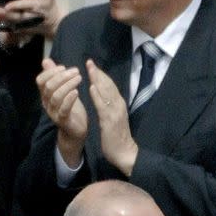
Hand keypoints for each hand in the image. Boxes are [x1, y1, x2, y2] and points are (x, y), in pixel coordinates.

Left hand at [0, 0, 63, 45]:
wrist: (54, 24)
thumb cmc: (50, 6)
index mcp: (37, 6)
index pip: (25, 6)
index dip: (16, 6)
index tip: (7, 6)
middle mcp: (30, 16)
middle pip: (16, 15)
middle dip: (5, 14)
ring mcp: (26, 23)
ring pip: (12, 21)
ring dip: (0, 18)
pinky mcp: (22, 28)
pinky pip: (10, 26)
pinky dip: (1, 24)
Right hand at [36, 58, 87, 166]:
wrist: (75, 130)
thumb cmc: (70, 107)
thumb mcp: (62, 89)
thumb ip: (54, 76)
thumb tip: (46, 60)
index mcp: (45, 95)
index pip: (40, 80)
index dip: (50, 72)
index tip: (63, 67)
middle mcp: (46, 103)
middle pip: (49, 86)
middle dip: (62, 76)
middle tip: (76, 71)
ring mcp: (53, 112)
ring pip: (56, 96)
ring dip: (68, 85)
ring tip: (79, 78)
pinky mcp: (63, 120)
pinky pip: (64, 109)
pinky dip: (69, 99)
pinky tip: (77, 92)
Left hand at [86, 59, 137, 176]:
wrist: (125, 153)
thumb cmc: (117, 136)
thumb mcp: (112, 117)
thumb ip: (107, 105)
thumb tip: (100, 94)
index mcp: (118, 104)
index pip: (109, 86)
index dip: (101, 74)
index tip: (92, 65)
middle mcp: (118, 105)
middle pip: (108, 85)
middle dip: (98, 72)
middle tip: (89, 61)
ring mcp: (115, 112)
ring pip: (107, 92)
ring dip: (98, 79)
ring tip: (90, 68)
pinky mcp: (110, 121)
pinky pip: (103, 106)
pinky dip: (97, 95)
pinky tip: (91, 87)